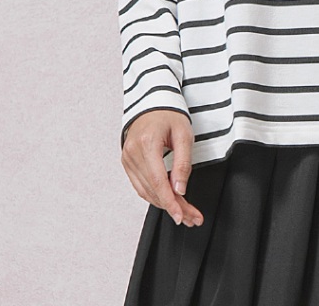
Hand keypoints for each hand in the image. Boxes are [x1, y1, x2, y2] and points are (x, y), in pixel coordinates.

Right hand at [121, 109, 203, 226]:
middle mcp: (132, 152)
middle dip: (173, 206)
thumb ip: (183, 163)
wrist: (153, 102)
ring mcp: (127, 158)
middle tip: (191, 217)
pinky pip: (140, 185)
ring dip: (164, 204)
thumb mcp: (184, 135)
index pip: (158, 181)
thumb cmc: (170, 115)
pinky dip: (155, 195)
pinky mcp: (127, 162)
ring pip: (145, 191)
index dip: (170, 203)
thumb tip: (180, 190)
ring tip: (184, 212)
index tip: (181, 216)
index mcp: (147, 143)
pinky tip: (169, 200)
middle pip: (153, 189)